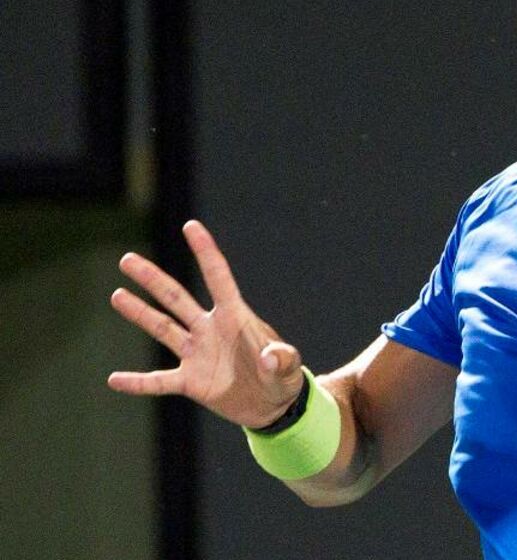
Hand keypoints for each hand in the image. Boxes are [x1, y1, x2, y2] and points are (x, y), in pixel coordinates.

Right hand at [107, 220, 304, 428]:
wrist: (272, 404)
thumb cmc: (282, 377)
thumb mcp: (288, 367)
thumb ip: (282, 359)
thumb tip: (270, 358)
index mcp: (235, 317)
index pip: (217, 277)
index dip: (205, 252)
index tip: (190, 226)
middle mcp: (211, 330)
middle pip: (177, 298)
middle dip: (153, 279)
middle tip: (127, 260)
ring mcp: (197, 354)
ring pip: (163, 329)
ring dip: (140, 313)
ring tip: (117, 294)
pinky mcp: (190, 382)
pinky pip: (158, 382)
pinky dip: (137, 383)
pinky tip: (114, 380)